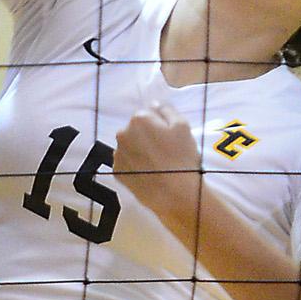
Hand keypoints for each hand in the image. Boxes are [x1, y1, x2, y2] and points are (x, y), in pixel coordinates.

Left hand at [111, 102, 203, 231]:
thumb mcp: (183, 126)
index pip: (148, 114)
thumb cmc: (182, 158)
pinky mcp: (117, 171)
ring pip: (130, 145)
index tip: (169, 137)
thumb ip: (167, 110)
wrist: (175, 194)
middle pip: (136, 129)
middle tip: (164, 151)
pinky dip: (135, 165)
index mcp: (139, 119)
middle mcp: (123, 133)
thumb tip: (155, 105)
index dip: (160, 124)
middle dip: (147, 136)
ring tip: (157, 164)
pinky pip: (126, 162)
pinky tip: (149, 172)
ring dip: (140, 150)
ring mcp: (118, 153)